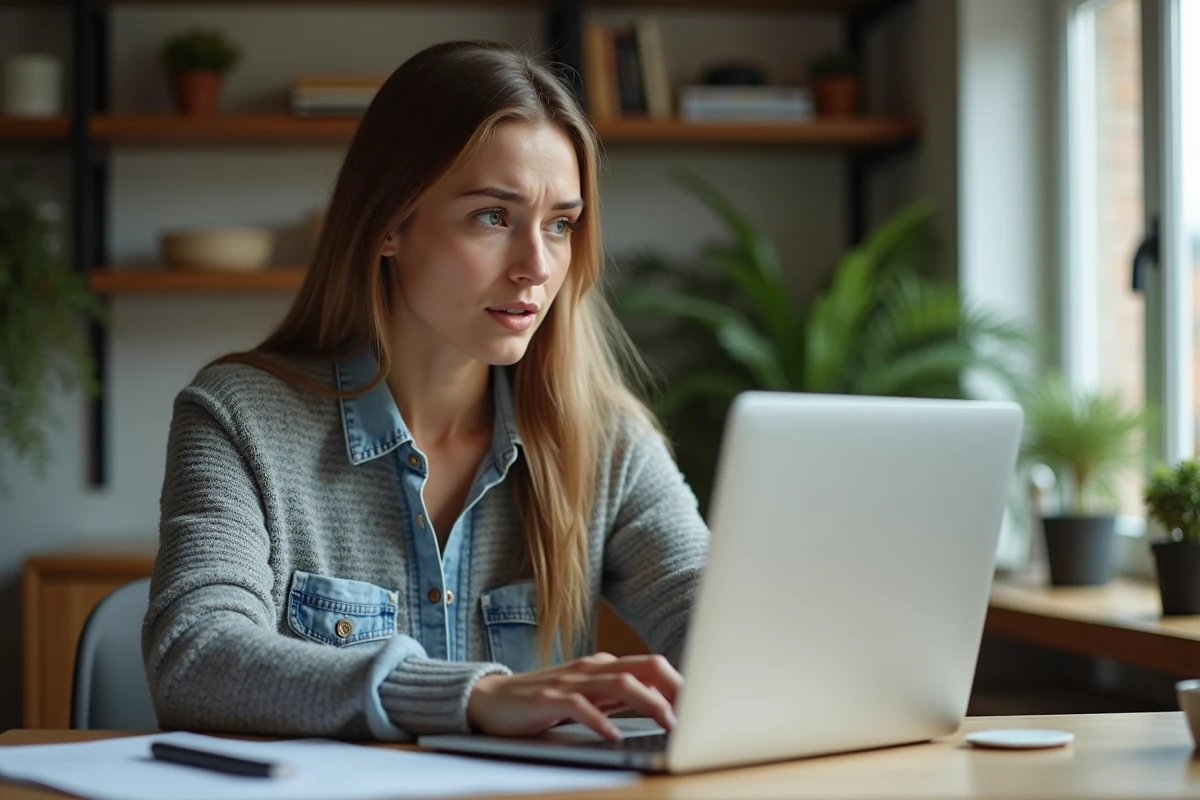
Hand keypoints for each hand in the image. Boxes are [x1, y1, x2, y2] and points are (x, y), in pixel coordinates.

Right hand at [467, 652, 680, 740]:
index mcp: (604, 667)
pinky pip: (579, 706)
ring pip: (618, 683)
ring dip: (647, 702)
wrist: (489, 699)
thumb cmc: (544, 700)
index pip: (650, 666)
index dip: (678, 682)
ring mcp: (570, 681)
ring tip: (668, 722)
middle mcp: (592, 668)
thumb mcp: (588, 697)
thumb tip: (662, 706)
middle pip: (642, 667)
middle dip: (672, 686)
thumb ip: (620, 698)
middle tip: (695, 711)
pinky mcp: (548, 699)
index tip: (701, 703)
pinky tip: (613, 735)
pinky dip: (599, 720)